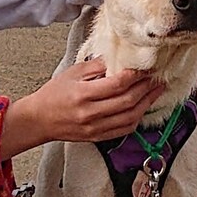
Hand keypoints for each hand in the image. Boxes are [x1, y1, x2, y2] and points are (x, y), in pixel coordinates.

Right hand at [0, 59, 164, 160]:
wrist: (39, 120)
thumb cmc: (54, 94)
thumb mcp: (72, 73)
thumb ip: (97, 67)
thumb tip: (120, 60)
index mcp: (82, 94)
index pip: (116, 85)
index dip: (134, 75)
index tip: (144, 67)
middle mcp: (90, 113)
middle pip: (127, 101)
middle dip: (145, 88)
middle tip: (156, 78)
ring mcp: (95, 128)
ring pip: (130, 117)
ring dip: (146, 104)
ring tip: (156, 91)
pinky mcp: (98, 137)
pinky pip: (124, 130)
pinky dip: (137, 118)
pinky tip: (143, 107)